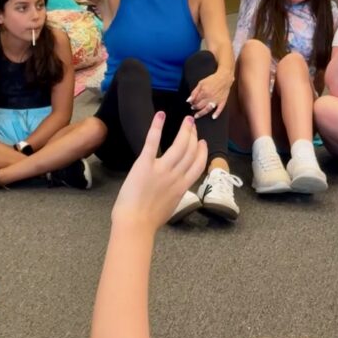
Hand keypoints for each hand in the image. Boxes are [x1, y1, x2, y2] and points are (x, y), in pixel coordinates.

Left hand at [112, 113, 207, 229]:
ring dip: (184, 130)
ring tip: (186, 120)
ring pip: (179, 145)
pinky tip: (160, 115)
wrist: (135, 223)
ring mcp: (162, 169)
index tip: (202, 143)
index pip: (198, 165)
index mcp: (183, 187)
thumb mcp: (170, 207)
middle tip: (193, 125)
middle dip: (193, 136)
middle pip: (190, 152)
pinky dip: (157, 127)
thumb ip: (175, 195)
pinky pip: (153, 142)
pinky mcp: (145, 164)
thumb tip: (175, 190)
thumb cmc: (149, 221)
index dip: (202, 152)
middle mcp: (176, 176)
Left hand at [186, 69, 232, 119]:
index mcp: (204, 92)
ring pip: (207, 109)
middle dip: (195, 108)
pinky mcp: (222, 101)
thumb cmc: (212, 79)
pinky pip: (220, 109)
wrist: (224, 78)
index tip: (191, 103)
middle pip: (200, 106)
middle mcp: (209, 97)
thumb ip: (194, 92)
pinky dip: (216, 114)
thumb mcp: (201, 83)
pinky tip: (213, 117)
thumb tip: (188, 100)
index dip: (192, 103)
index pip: (195, 101)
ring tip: (197, 115)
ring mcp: (216, 100)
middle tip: (193, 108)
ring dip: (201, 113)